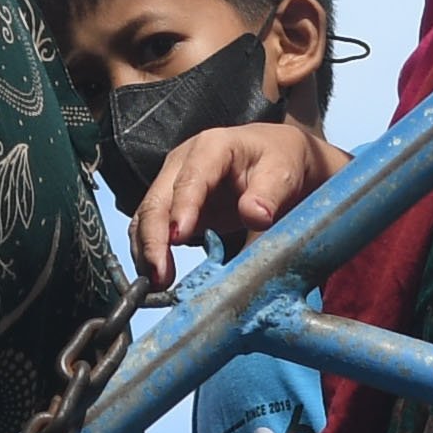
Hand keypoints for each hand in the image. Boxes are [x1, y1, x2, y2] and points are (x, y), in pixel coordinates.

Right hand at [129, 118, 340, 275]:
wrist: (278, 156)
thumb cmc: (281, 160)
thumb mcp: (284, 171)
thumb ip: (270, 193)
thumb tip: (255, 216)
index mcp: (212, 148)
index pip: (190, 179)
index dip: (182, 208)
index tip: (177, 237)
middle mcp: (183, 164)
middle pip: (158, 200)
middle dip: (154, 239)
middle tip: (160, 275)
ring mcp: (174, 184)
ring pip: (148, 217)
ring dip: (148, 251)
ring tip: (157, 284)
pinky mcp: (174, 206)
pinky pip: (154, 229)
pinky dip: (152, 252)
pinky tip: (158, 277)